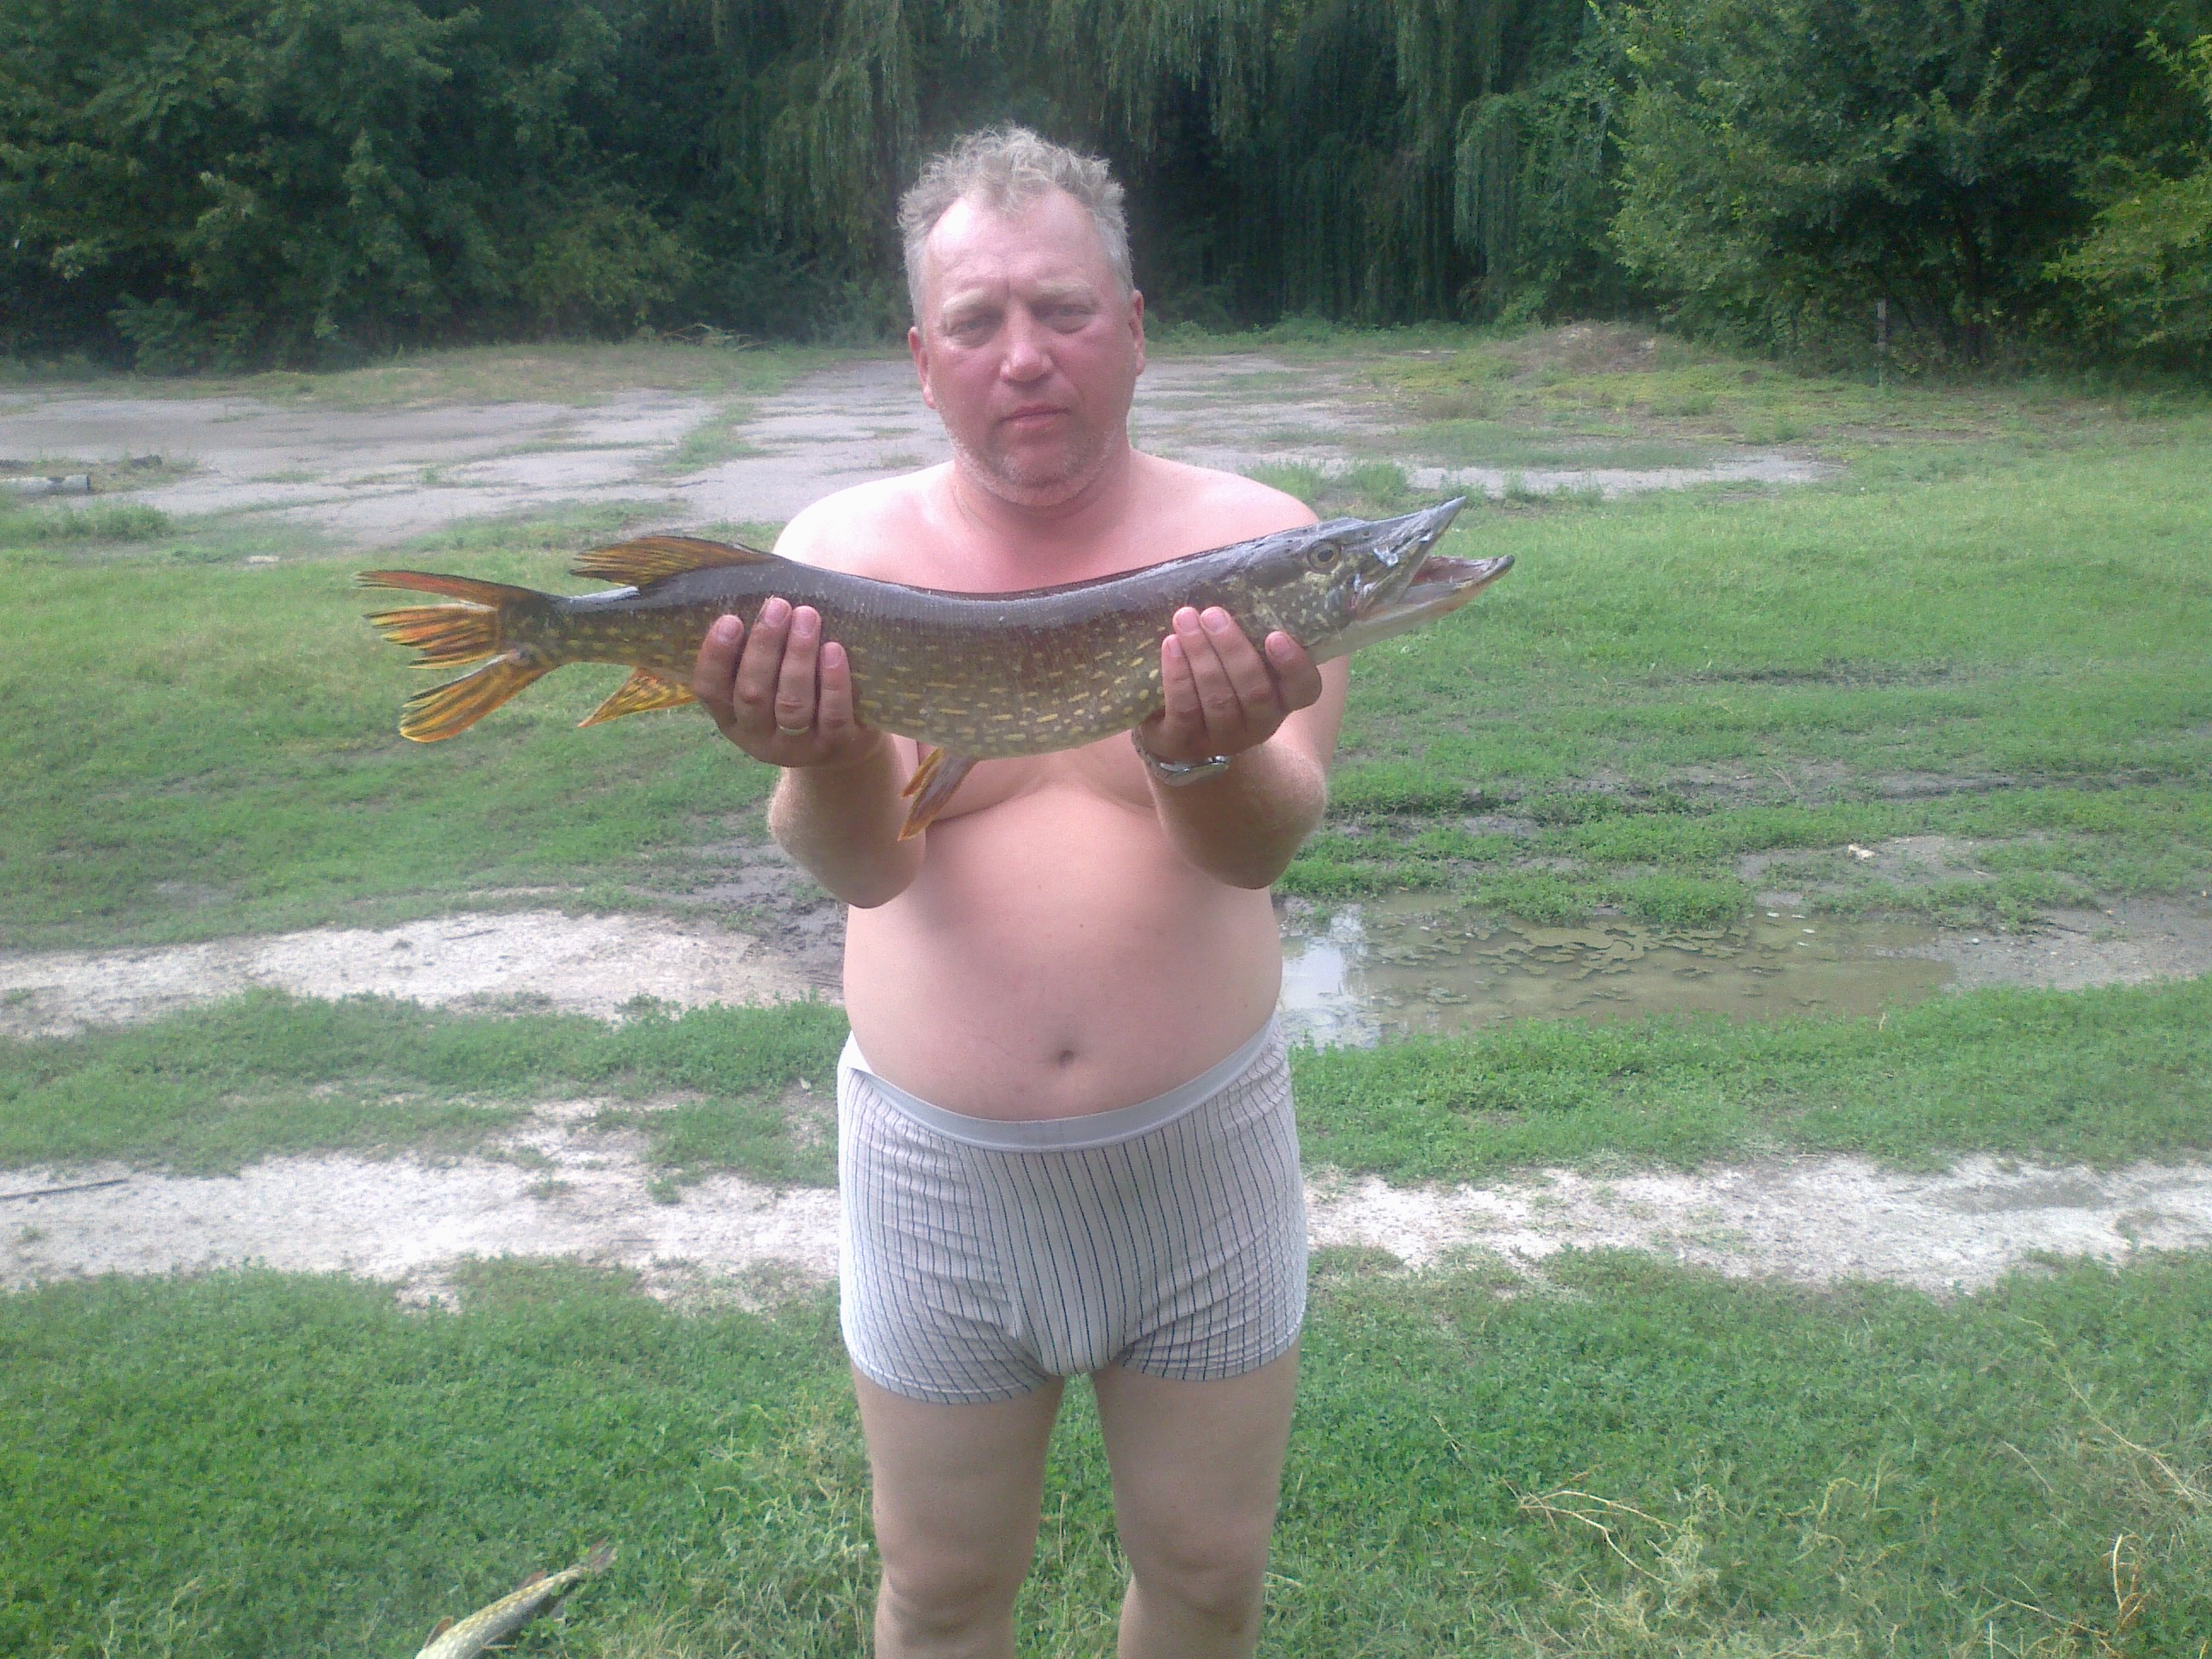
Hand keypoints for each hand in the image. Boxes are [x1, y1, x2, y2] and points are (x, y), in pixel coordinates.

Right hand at [691, 598, 885, 768]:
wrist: (846, 742)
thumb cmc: (799, 692)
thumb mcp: (769, 678)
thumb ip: (757, 648)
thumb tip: (757, 593)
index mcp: (731, 717)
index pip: (709, 690)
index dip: (716, 656)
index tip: (730, 619)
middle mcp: (758, 737)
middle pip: (752, 694)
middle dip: (764, 646)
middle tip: (778, 605)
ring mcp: (797, 747)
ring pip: (791, 703)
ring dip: (798, 656)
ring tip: (808, 616)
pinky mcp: (835, 746)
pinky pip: (832, 715)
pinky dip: (832, 681)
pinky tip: (834, 650)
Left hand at [1137, 606, 1324, 765]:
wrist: (1179, 732)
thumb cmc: (1219, 680)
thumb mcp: (1240, 660)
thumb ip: (1249, 632)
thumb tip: (1241, 575)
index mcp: (1281, 700)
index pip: (1305, 689)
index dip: (1294, 665)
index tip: (1276, 635)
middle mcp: (1259, 724)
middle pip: (1254, 692)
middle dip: (1232, 649)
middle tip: (1213, 614)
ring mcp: (1223, 738)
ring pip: (1218, 699)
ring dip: (1201, 656)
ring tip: (1185, 619)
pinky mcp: (1185, 743)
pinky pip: (1185, 709)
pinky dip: (1177, 676)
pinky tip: (1170, 645)